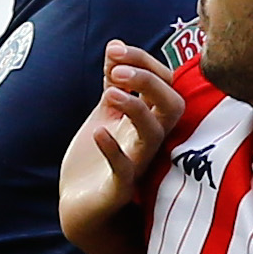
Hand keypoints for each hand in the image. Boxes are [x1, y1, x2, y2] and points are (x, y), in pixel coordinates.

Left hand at [58, 39, 182, 252]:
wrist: (80, 208)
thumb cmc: (97, 160)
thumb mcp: (105, 114)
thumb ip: (114, 83)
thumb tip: (116, 45)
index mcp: (149, 120)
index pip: (164, 82)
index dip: (143, 61)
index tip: (114, 50)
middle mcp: (149, 141)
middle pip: (172, 105)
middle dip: (148, 80)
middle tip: (116, 70)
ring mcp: (138, 165)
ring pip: (154, 134)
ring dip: (135, 107)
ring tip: (108, 92)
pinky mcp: (120, 190)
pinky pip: (125, 170)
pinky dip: (113, 150)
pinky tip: (99, 132)